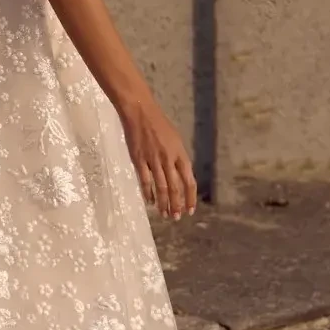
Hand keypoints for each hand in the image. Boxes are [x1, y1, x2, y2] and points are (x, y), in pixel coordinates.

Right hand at [117, 94, 199, 218]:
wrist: (140, 111)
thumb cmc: (158, 124)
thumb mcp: (175, 140)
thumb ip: (178, 158)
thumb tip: (181, 175)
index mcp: (180, 154)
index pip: (189, 181)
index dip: (190, 198)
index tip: (191, 210)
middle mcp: (169, 159)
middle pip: (175, 188)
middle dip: (177, 205)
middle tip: (176, 217)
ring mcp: (153, 159)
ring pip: (161, 187)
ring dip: (163, 203)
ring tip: (164, 214)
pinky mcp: (139, 159)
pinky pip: (145, 180)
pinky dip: (148, 193)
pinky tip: (150, 202)